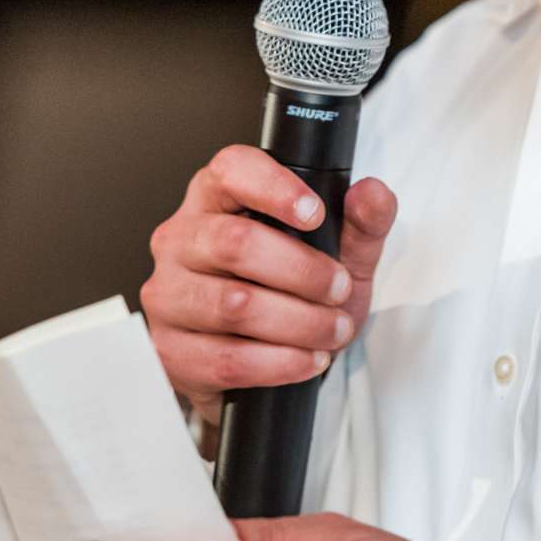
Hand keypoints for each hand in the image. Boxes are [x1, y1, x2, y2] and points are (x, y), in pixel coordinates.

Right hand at [141, 145, 400, 432]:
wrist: (259, 370)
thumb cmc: (290, 293)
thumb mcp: (338, 255)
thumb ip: (362, 223)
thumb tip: (371, 193)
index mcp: (216, 198)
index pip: (231, 170)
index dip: (274, 188)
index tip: (316, 215)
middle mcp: (181, 239)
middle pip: (235, 243)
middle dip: (303, 272)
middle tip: (339, 290)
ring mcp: (169, 295)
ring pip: (234, 305)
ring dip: (299, 323)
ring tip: (332, 330)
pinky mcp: (171, 350)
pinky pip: (228, 357)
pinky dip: (281, 363)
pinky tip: (308, 359)